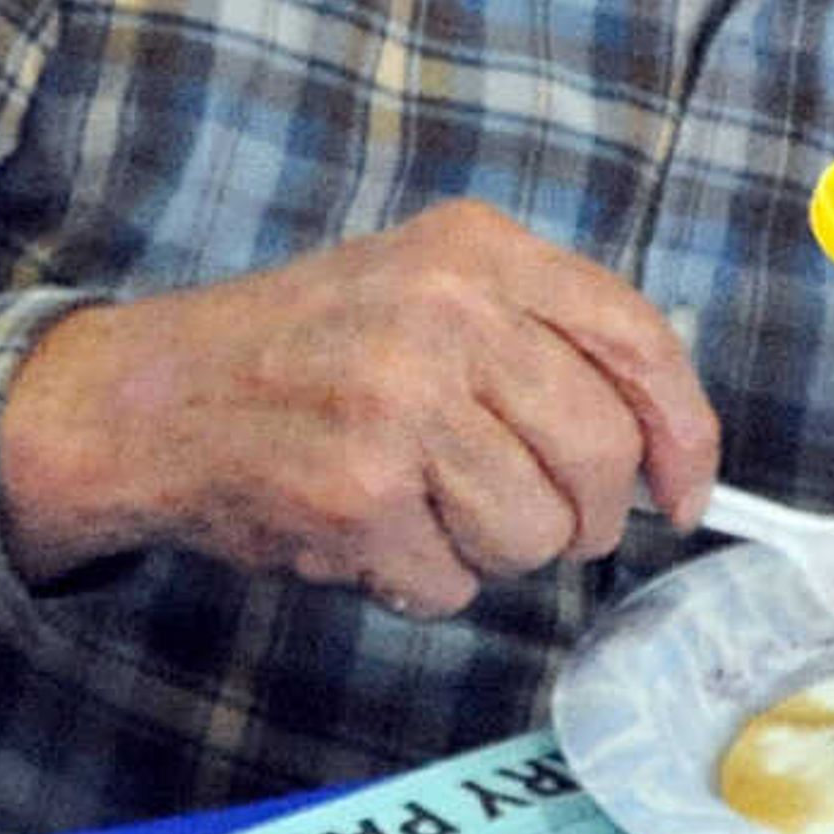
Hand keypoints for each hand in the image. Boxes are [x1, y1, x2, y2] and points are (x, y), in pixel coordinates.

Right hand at [0, 200, 718, 614]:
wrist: (147, 398)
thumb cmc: (303, 355)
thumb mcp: (427, 289)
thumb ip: (540, 338)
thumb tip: (660, 441)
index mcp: (476, 250)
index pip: (638, 340)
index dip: (685, 432)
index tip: (685, 494)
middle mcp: (445, 313)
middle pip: (600, 451)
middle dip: (586, 516)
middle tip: (542, 523)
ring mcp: (399, 402)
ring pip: (537, 532)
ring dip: (494, 553)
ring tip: (427, 512)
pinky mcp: (357, 493)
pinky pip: (453, 583)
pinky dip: (420, 583)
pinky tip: (370, 534)